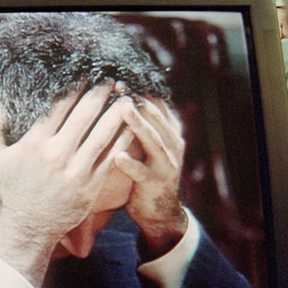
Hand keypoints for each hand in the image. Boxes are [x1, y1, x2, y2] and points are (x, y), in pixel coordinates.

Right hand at [0, 83, 135, 287]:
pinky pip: (110, 158)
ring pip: (102, 134)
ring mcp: (76, 171)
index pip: (59, 107)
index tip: (84, 76)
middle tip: (110, 80)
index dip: (74, 88)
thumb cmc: (9, 191)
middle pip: (84, 115)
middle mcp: (57, 154)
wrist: (26, 228)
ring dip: (116, 114)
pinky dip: (122, 141)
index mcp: (35, 143)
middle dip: (99, 94)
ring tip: (127, 99)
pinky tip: (130, 128)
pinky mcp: (91, 186)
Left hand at [114, 97, 186, 256]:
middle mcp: (172, 145)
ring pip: (153, 140)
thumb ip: (137, 123)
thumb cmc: (144, 170)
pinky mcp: (155, 184)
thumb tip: (116, 93)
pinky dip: (131, 164)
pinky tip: (118, 157)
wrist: (158, 211)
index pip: (157, 104)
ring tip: (122, 109)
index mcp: (169, 132)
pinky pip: (143, 173)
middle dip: (137, 100)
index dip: (139, 90)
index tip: (119, 77)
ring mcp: (166, 165)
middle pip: (155, 117)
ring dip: (137, 124)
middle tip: (118, 85)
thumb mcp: (146, 144)